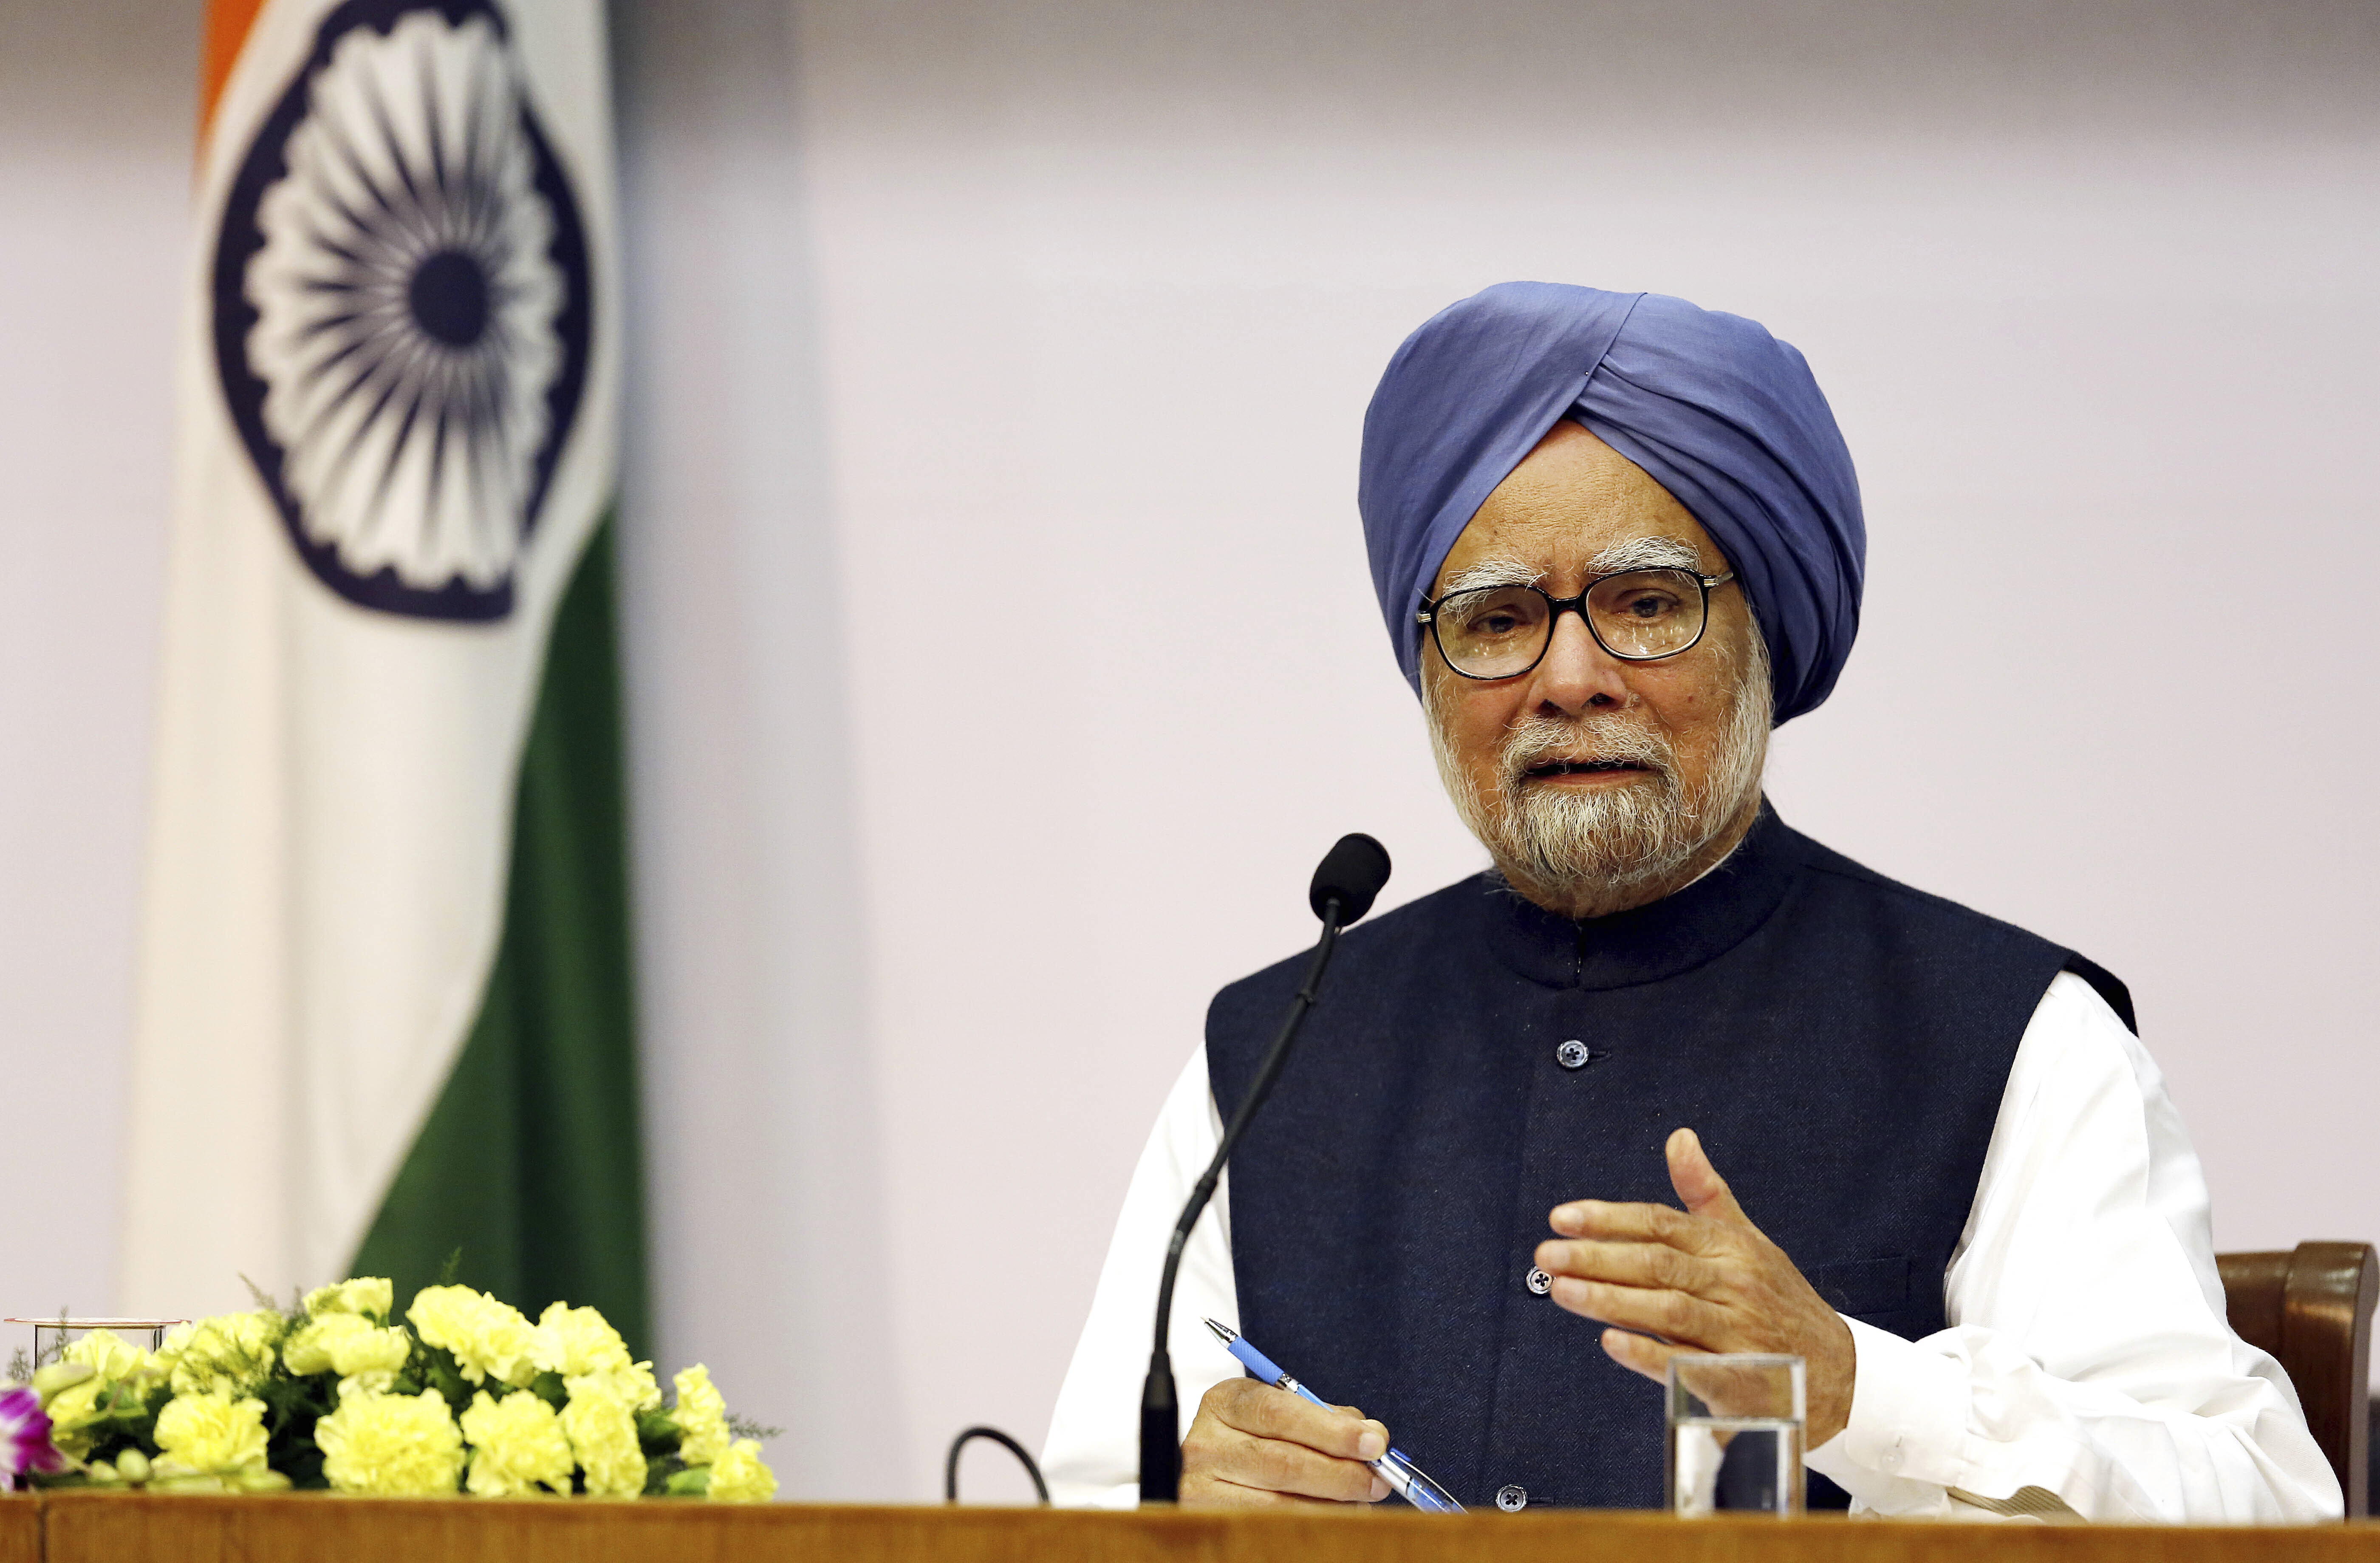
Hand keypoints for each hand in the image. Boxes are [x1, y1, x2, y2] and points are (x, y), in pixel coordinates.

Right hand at [1178, 1377, 1393, 1508]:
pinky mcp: (1208, 1521)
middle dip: (1340, 1473)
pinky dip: (1311, 1523)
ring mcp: (1200, 1488)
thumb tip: (1373, 1437)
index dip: (1331, 1431)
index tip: (1373, 1443)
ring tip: (1361, 1501)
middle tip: (1378, 1481)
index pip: (1279, 1414)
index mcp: (1224, 1402)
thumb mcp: (1283, 1412)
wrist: (1210, 1468)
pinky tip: (1334, 1517)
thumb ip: (1327, 1419)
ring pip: (1278, 1505)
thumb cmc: (1257, 1435)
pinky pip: (1269, 1528)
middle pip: (1281, 1463)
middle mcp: (1206, 1444)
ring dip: (1331, 1506)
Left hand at [1533, 1126, 1856, 1444]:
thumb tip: (1679, 1138)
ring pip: (1668, 1310)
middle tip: (1546, 1256)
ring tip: (1562, 1291)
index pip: (1662, 1223)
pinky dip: (1650, 1353)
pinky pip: (1690, 1366)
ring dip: (1611, 1300)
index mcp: (1730, 1247)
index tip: (1561, 1218)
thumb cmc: (1776, 1299)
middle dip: (1598, 1258)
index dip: (1609, 1218)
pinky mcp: (1737, 1380)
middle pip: (1658, 1264)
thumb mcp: (1747, 1239)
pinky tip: (1611, 1342)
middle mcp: (1733, 1284)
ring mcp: (1737, 1333)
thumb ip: (1705, 1192)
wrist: (1836, 1371)